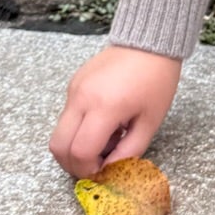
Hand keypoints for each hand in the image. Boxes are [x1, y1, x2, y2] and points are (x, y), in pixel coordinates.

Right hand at [49, 44, 182, 179]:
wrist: (149, 41)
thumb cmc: (156, 80)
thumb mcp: (150, 121)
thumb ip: (129, 151)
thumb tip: (111, 171)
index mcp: (104, 107)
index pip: (80, 152)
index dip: (89, 170)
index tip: (104, 172)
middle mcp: (81, 98)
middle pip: (58, 146)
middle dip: (73, 165)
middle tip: (97, 166)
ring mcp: (73, 89)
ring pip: (59, 132)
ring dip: (75, 147)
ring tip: (106, 141)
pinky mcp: (73, 84)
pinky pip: (67, 116)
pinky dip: (78, 129)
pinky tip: (104, 123)